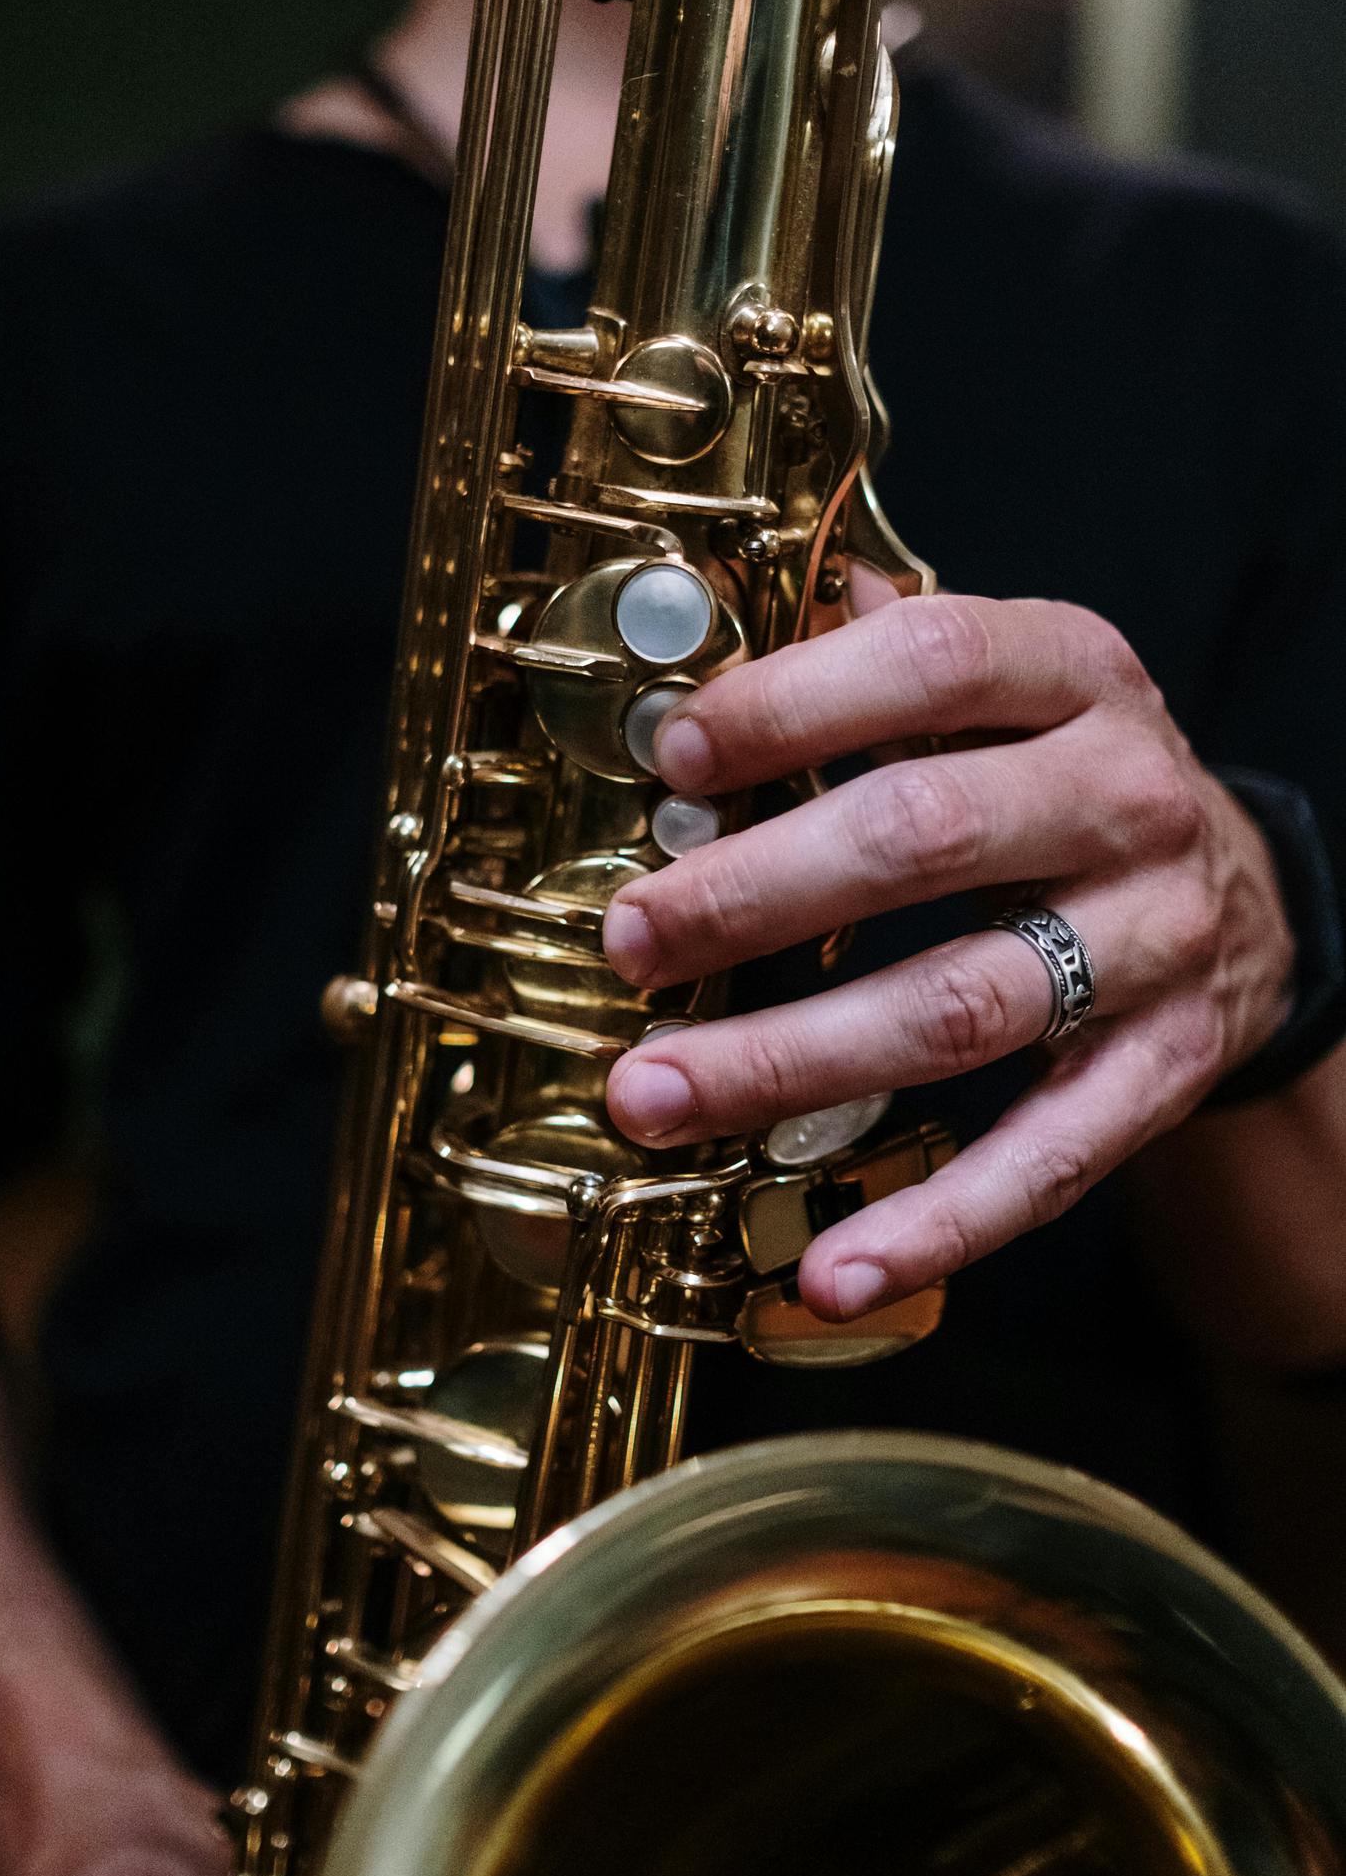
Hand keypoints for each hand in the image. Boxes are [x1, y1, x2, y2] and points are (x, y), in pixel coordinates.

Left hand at [601, 594, 1295, 1321]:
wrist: (1246, 898)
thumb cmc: (1067, 778)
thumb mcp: (1008, 684)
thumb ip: (881, 649)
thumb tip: (716, 603)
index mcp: (1076, 673)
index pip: (933, 662)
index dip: (795, 704)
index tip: (674, 757)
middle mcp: (1127, 798)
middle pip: (927, 837)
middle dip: (754, 894)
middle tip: (629, 942)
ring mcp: (1155, 942)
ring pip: (961, 1008)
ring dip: (791, 1061)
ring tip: (655, 1098)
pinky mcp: (1166, 1070)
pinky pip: (1050, 1159)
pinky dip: (938, 1222)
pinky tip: (827, 1271)